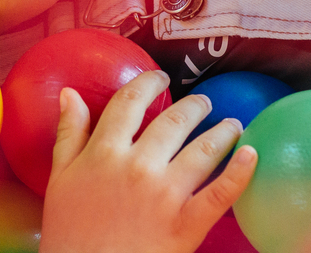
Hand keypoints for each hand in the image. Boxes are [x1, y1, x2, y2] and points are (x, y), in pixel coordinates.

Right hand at [38, 69, 257, 252]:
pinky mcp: (187, 223)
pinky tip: (252, 154)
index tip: (160, 78)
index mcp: (105, 152)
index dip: (148, 83)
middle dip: (194, 106)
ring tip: (233, 123)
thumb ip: (68, 134)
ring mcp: (166, 194)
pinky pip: (221, 193)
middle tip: (203, 102)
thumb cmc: (70, 233)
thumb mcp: (59, 180)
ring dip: (223, 131)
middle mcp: (139, 164)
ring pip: (203, 149)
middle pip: (174, 121)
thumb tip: (70, 93)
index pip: (130, 102)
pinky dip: (241, 171)